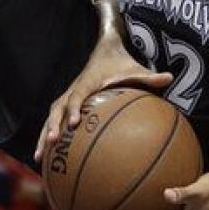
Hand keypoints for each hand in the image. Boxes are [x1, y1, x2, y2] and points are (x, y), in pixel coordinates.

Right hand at [34, 44, 171, 161]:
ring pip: (52, 116)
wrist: (105, 51)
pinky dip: (48, 135)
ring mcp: (68, 97)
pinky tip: (46, 158)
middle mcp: (74, 89)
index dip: (74, 108)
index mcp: (88, 82)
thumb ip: (150, 76)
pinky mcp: (68, 104)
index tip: (74, 123)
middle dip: (53, 124)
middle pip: (58, 108)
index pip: (78, 95)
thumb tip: (170, 79)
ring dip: (44, 134)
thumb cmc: (121, 64)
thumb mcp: (136, 69)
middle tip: (53, 142)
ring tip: (39, 157)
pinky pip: (56, 120)